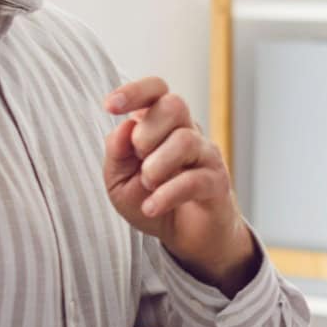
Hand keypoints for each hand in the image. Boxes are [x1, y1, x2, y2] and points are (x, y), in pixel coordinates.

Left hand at [102, 76, 259, 294]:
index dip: (134, 91)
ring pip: (185, 140)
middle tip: (140, 159)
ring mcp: (205, 155)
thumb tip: (124, 127)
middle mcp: (187, 132)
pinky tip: (152, 207)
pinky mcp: (217, 182)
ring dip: (156, 166)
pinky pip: (193, 179)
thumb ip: (116, 153)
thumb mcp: (118, 180)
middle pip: (175, 105)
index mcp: (160, 125)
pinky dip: (166, 195)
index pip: (157, 90)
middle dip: (147, 132)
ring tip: (148, 185)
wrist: (186, 237)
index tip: (110, 106)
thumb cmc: (151, 199)